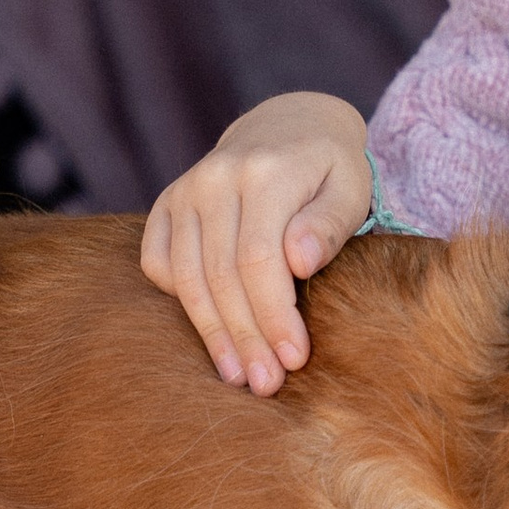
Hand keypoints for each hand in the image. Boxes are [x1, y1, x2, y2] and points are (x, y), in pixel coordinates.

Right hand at [141, 93, 373, 391]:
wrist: (288, 125)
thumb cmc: (330, 168)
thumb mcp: (350, 188)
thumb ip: (330, 224)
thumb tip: (300, 262)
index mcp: (264, 172)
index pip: (259, 259)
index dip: (273, 315)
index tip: (294, 359)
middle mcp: (215, 178)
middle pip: (220, 276)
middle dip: (245, 337)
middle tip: (267, 384)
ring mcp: (184, 191)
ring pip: (187, 277)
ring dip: (212, 334)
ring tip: (238, 376)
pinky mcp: (166, 205)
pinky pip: (158, 263)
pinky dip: (180, 301)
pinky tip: (210, 330)